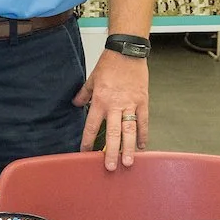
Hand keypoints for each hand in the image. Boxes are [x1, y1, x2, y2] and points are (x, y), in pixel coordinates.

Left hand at [73, 49, 147, 171]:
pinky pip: (143, 121)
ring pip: (129, 130)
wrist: (127, 52)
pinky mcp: (143, 101)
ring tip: (128, 162)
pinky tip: (141, 147)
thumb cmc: (109, 64)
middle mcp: (115, 105)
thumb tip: (76, 104)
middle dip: (111, 151)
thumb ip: (84, 94)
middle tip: (111, 167)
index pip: (92, 126)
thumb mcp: (91, 79)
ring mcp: (130, 104)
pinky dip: (143, 134)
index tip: (85, 153)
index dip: (88, 141)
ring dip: (128, 147)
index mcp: (100, 101)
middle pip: (113, 133)